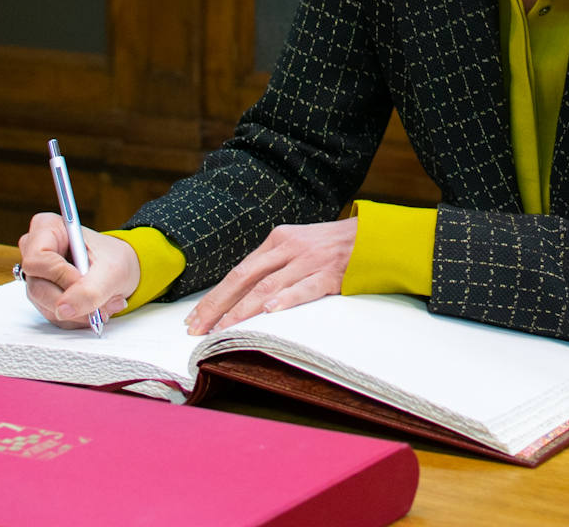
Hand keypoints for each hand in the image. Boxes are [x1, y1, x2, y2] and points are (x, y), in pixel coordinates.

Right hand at [16, 212, 139, 328]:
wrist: (120, 270)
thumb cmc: (115, 259)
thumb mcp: (111, 271)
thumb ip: (89, 290)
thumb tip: (63, 310)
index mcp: (47, 228)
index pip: (36, 259)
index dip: (59, 275)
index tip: (83, 280)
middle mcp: (36, 252)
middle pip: (38, 287)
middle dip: (74, 301)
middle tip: (102, 301)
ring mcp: (37, 277)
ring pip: (47, 306)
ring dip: (80, 312)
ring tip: (105, 302)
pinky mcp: (43, 297)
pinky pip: (55, 316)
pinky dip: (78, 317)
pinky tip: (95, 307)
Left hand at [185, 218, 356, 334]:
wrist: (373, 238)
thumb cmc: (332, 245)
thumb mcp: (298, 245)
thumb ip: (273, 264)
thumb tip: (242, 292)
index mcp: (277, 240)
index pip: (238, 271)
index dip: (215, 296)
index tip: (195, 317)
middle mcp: (288, 248)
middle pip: (244, 278)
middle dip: (217, 305)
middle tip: (197, 329)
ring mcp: (309, 260)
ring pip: (268, 287)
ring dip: (242, 310)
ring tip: (223, 329)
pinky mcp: (330, 274)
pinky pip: (304, 289)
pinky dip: (286, 300)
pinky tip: (270, 312)